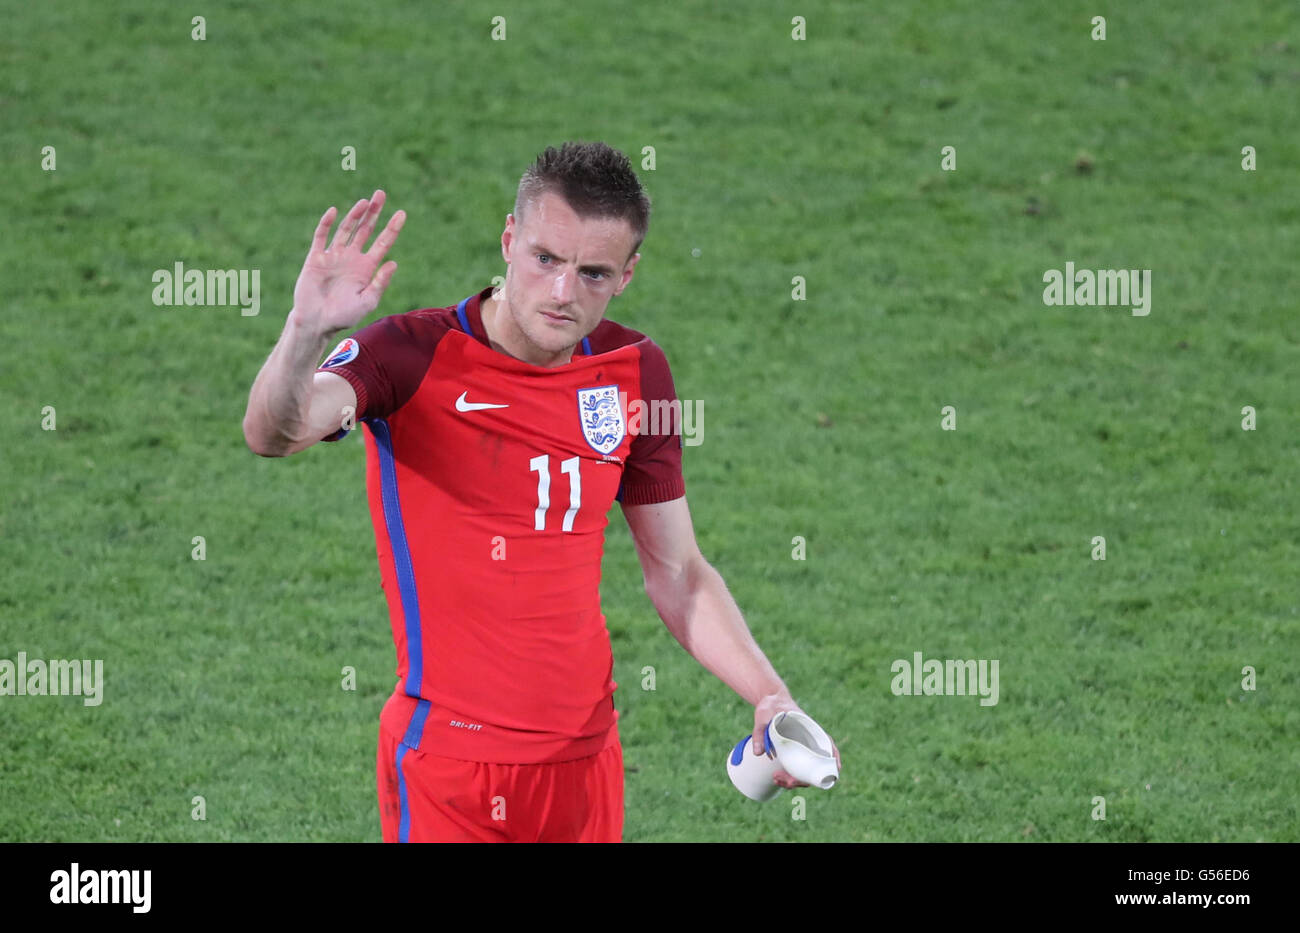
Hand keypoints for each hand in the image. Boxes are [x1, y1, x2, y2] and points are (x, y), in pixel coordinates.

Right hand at [292, 189, 405, 335]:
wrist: (317, 322)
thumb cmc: (344, 316)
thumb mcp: (367, 301)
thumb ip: (380, 283)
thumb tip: (394, 263)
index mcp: (366, 268)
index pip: (382, 243)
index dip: (392, 228)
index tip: (402, 213)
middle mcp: (352, 258)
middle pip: (365, 229)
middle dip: (373, 212)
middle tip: (381, 194)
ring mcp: (334, 256)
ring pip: (346, 229)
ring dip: (354, 215)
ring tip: (364, 202)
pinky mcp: (316, 258)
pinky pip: (321, 237)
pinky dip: (326, 224)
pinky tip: (334, 212)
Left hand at [752, 694, 841, 789]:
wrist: (770, 701)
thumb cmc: (771, 705)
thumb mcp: (764, 715)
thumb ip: (759, 732)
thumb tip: (758, 753)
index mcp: (810, 729)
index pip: (829, 745)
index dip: (832, 760)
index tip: (831, 771)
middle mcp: (810, 741)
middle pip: (815, 766)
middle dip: (801, 779)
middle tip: (779, 778)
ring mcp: (803, 749)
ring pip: (805, 771)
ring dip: (794, 781)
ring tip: (775, 779)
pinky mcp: (794, 753)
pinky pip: (797, 770)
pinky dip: (790, 777)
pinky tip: (778, 779)